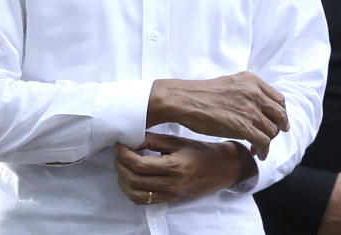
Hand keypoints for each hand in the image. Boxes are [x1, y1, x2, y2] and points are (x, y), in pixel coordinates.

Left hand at [114, 133, 253, 204]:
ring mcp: (171, 195)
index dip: (124, 154)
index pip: (140, 164)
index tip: (119, 144)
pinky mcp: (171, 200)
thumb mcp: (177, 141)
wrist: (222, 168)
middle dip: (121, 166)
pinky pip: (145, 201)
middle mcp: (172, 184)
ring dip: (124, 181)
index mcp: (175, 166)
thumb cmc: (201, 151)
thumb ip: (153, 140)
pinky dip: (132, 191)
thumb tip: (131, 139)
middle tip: (119, 154)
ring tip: (122, 166)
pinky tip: (130, 179)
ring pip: (136, 195)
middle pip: (135, 180)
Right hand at [148, 72, 287, 159]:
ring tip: (258, 147)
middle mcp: (254, 93)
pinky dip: (263, 150)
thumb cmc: (202, 94)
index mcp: (252, 80)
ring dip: (268, 142)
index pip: (279, 99)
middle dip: (277, 129)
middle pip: (280, 115)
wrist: (185, 100)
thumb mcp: (230, 83)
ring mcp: (249, 109)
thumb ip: (248, 92)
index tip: (279, 123)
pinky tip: (257, 153)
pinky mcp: (243, 126)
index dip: (281, 114)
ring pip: (272, 130)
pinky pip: (263, 142)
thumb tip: (259, 107)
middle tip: (270, 137)